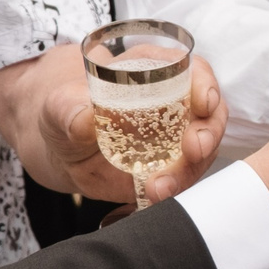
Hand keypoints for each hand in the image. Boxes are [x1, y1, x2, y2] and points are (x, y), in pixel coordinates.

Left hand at [2, 44, 223, 204]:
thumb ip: (69, 109)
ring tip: (159, 187)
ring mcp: (176, 140)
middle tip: (193, 152)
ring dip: (188, 171)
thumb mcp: (59, 107)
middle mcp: (174, 105)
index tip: (204, 103)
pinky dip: (174, 190)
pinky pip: (183, 179)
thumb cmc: (64, 113)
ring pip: (201, 152)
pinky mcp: (170, 169)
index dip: (206, 85)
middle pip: (210, 115)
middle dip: (207, 134)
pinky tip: (154, 196)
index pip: (193, 72)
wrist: (62, 148)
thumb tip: (86, 117)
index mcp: (154, 74)